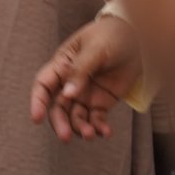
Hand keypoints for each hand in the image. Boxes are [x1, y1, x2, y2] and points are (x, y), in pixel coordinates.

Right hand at [30, 15, 141, 141]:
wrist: (138, 39)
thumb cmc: (111, 36)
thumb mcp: (94, 49)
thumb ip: (80, 71)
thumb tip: (68, 94)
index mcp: (62, 65)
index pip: (43, 85)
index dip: (37, 101)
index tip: (36, 118)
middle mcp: (70, 82)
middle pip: (58, 106)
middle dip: (60, 122)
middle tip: (66, 137)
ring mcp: (86, 93)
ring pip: (76, 116)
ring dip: (80, 127)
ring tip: (91, 134)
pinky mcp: (103, 101)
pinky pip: (97, 118)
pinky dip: (99, 127)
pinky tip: (105, 132)